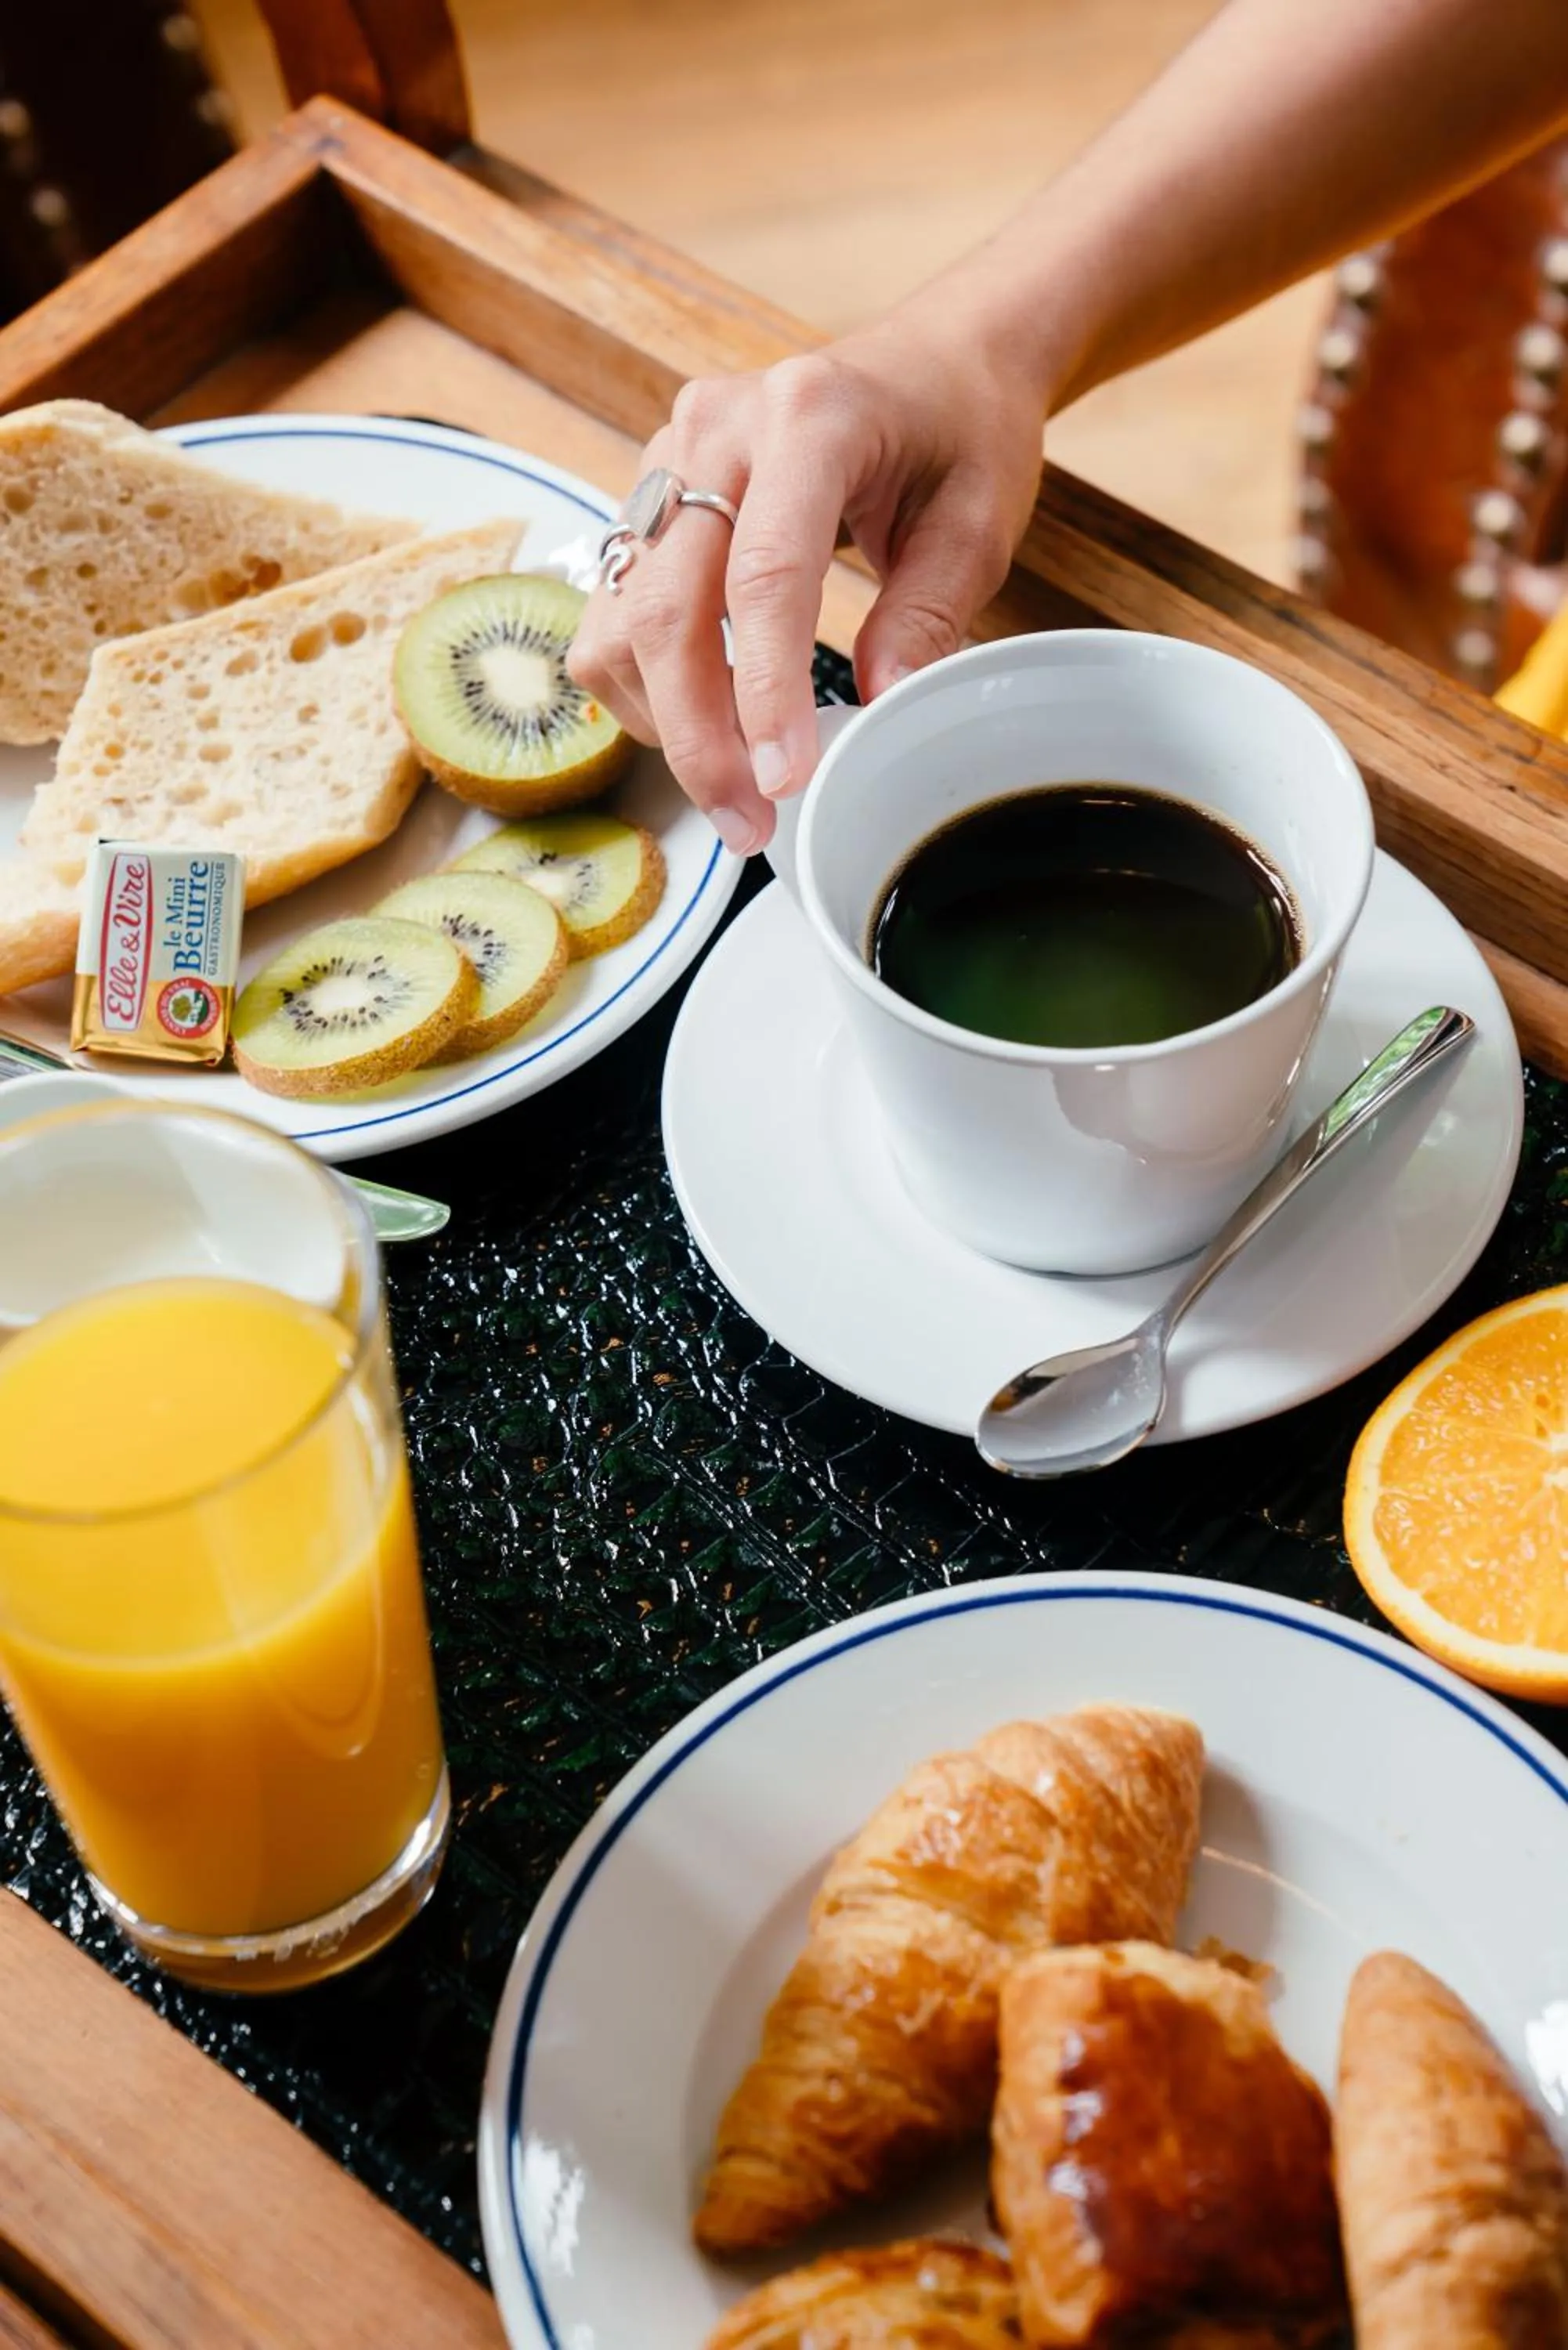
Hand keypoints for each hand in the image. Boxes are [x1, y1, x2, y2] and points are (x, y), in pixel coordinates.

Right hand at [568, 309, 1048, 852]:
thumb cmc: (962, 433)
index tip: (782, 781)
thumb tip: (874, 711)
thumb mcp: (978, 524)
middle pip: (666, 606)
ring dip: (662, 718)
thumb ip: (927, 617)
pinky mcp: (649, 492)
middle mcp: (717, 426)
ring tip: (732, 782)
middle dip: (698, 734)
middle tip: (747, 824)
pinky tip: (706, 719)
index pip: (764, 573)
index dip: (763, 689)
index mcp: (811, 417)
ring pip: (621, 616)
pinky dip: (646, 683)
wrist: (935, 359)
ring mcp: (669, 455)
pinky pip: (614, 608)